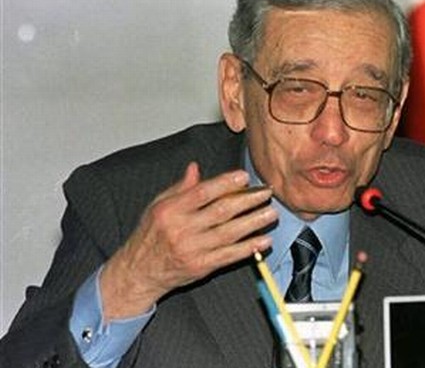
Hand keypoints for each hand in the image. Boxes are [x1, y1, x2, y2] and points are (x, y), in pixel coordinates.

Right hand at [99, 162, 276, 319]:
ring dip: (254, 222)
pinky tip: (263, 240)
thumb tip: (195, 168)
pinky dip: (249, 248)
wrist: (139, 272)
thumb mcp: (157, 206)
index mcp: (171, 210)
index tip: (244, 177)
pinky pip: (230, 255)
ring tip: (270, 213)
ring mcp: (193, 249)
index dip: (225, 183)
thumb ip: (180, 188)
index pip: (202, 193)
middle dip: (248, 201)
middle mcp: (182, 229)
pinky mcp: (202, 266)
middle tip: (265, 193)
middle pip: (221, 211)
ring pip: (230, 233)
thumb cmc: (149, 237)